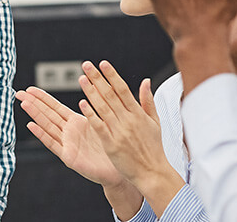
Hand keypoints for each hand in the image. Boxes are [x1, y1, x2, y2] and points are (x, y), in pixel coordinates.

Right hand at [15, 86, 125, 187]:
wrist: (117, 170)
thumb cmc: (111, 147)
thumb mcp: (101, 123)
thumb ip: (94, 107)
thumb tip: (93, 86)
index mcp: (76, 122)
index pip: (56, 107)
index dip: (43, 98)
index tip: (30, 89)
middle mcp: (68, 132)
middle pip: (47, 115)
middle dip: (34, 103)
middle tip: (19, 93)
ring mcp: (67, 144)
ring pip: (48, 126)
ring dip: (35, 115)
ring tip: (24, 104)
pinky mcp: (69, 157)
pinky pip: (53, 144)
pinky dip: (42, 134)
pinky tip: (31, 126)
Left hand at [78, 61, 186, 214]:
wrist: (153, 172)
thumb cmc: (154, 148)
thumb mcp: (155, 122)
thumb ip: (148, 101)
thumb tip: (146, 81)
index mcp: (138, 114)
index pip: (122, 89)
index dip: (112, 75)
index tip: (103, 64)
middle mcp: (128, 120)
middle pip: (110, 95)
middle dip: (97, 78)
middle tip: (87, 65)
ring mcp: (119, 132)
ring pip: (102, 107)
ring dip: (91, 92)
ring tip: (82, 79)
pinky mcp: (111, 144)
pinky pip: (99, 127)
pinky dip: (91, 115)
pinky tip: (82, 104)